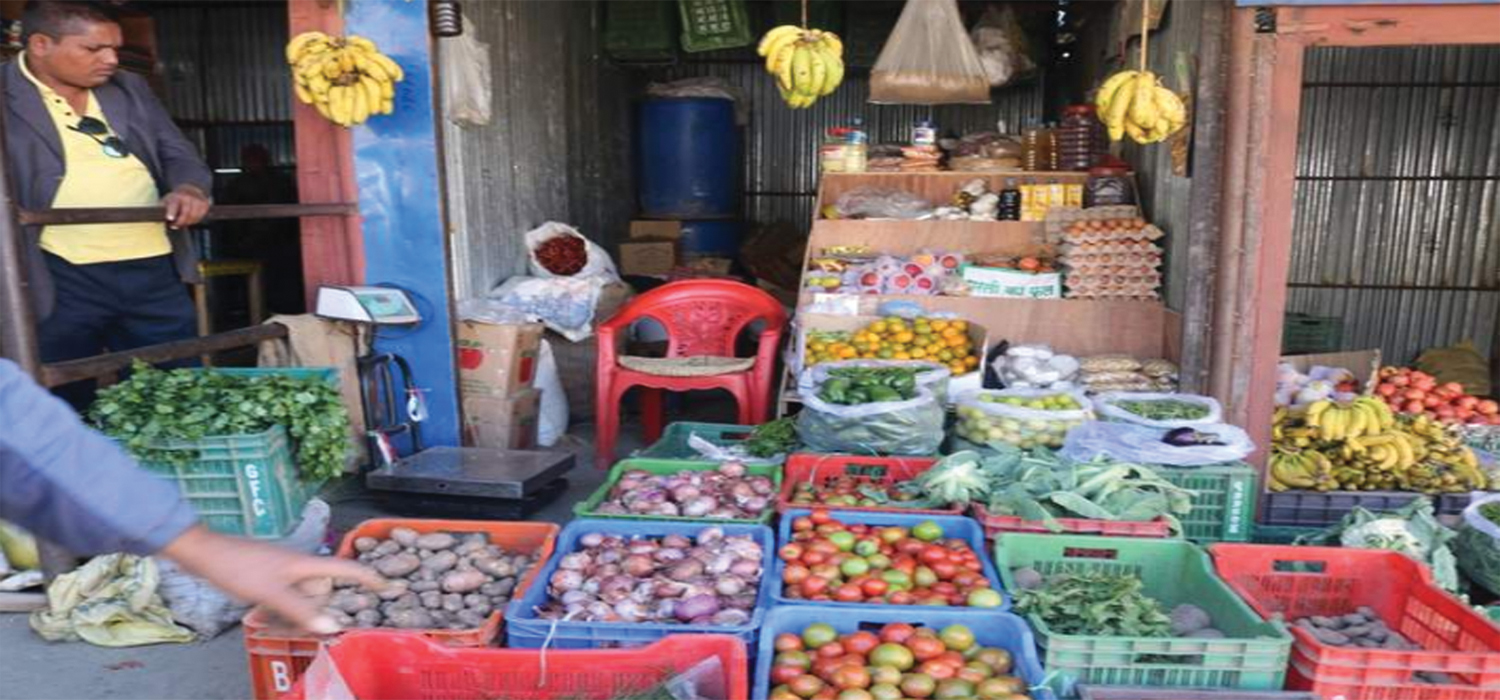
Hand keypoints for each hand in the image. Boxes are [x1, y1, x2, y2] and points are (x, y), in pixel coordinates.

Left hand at [160, 525, 384, 634]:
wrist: (203, 554)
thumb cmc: (240, 568)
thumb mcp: (272, 593)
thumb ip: (302, 611)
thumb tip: (334, 627)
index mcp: (306, 564)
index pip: (346, 569)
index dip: (367, 577)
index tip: (386, 586)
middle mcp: (299, 566)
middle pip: (321, 592)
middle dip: (314, 612)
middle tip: (299, 630)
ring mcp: (282, 572)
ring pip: (300, 598)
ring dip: (291, 616)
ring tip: (272, 626)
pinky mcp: (267, 578)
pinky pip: (283, 599)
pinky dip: (278, 611)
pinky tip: (262, 620)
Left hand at [162, 185, 210, 227]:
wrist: (190, 190)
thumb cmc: (175, 199)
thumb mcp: (166, 200)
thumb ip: (162, 208)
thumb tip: (157, 217)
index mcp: (176, 196)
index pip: (174, 204)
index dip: (172, 212)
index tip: (170, 218)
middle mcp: (188, 197)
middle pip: (186, 212)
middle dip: (180, 221)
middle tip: (174, 225)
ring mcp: (197, 200)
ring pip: (195, 216)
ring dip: (188, 222)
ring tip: (183, 222)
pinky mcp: (204, 204)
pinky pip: (201, 216)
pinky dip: (196, 220)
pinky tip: (191, 219)